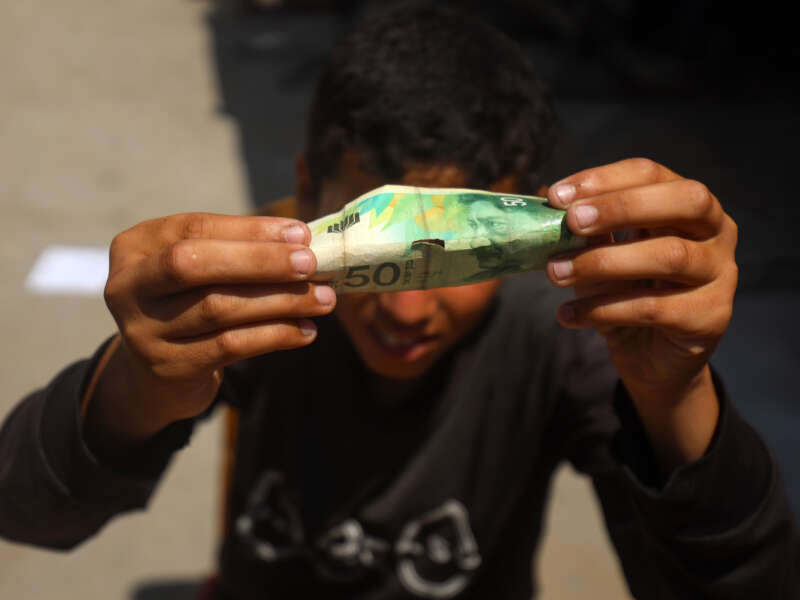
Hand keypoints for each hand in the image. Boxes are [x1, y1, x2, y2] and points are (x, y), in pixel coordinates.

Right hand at [90, 213, 335, 444]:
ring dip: (280, 301)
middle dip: (261, 261)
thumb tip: (302, 241)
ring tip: (323, 299)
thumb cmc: (191, 304)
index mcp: (136, 246)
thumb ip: (239, 251)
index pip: (195, 228)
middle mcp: (127, 286)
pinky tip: (305, 331)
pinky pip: (229, 346)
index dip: (250, 230)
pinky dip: (274, 336)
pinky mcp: (167, 366)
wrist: (156, 374)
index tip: (301, 234)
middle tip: (312, 264)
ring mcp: (141, 330)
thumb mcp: (201, 270)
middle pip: (196, 264)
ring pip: (218, 308)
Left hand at [546, 159, 737, 466]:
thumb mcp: (601, 255)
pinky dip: (604, 310)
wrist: (650, 358)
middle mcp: (716, 231)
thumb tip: (546, 204)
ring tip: (555, 273)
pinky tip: (568, 314)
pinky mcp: (711, 317)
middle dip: (622, 207)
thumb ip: (586, 230)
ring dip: (603, 262)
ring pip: (670, 256)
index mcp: (687, 203)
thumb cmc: (624, 293)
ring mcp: (720, 273)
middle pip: (684, 201)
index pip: (651, 173)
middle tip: (570, 222)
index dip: (603, 180)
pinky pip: (655, 308)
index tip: (556, 195)